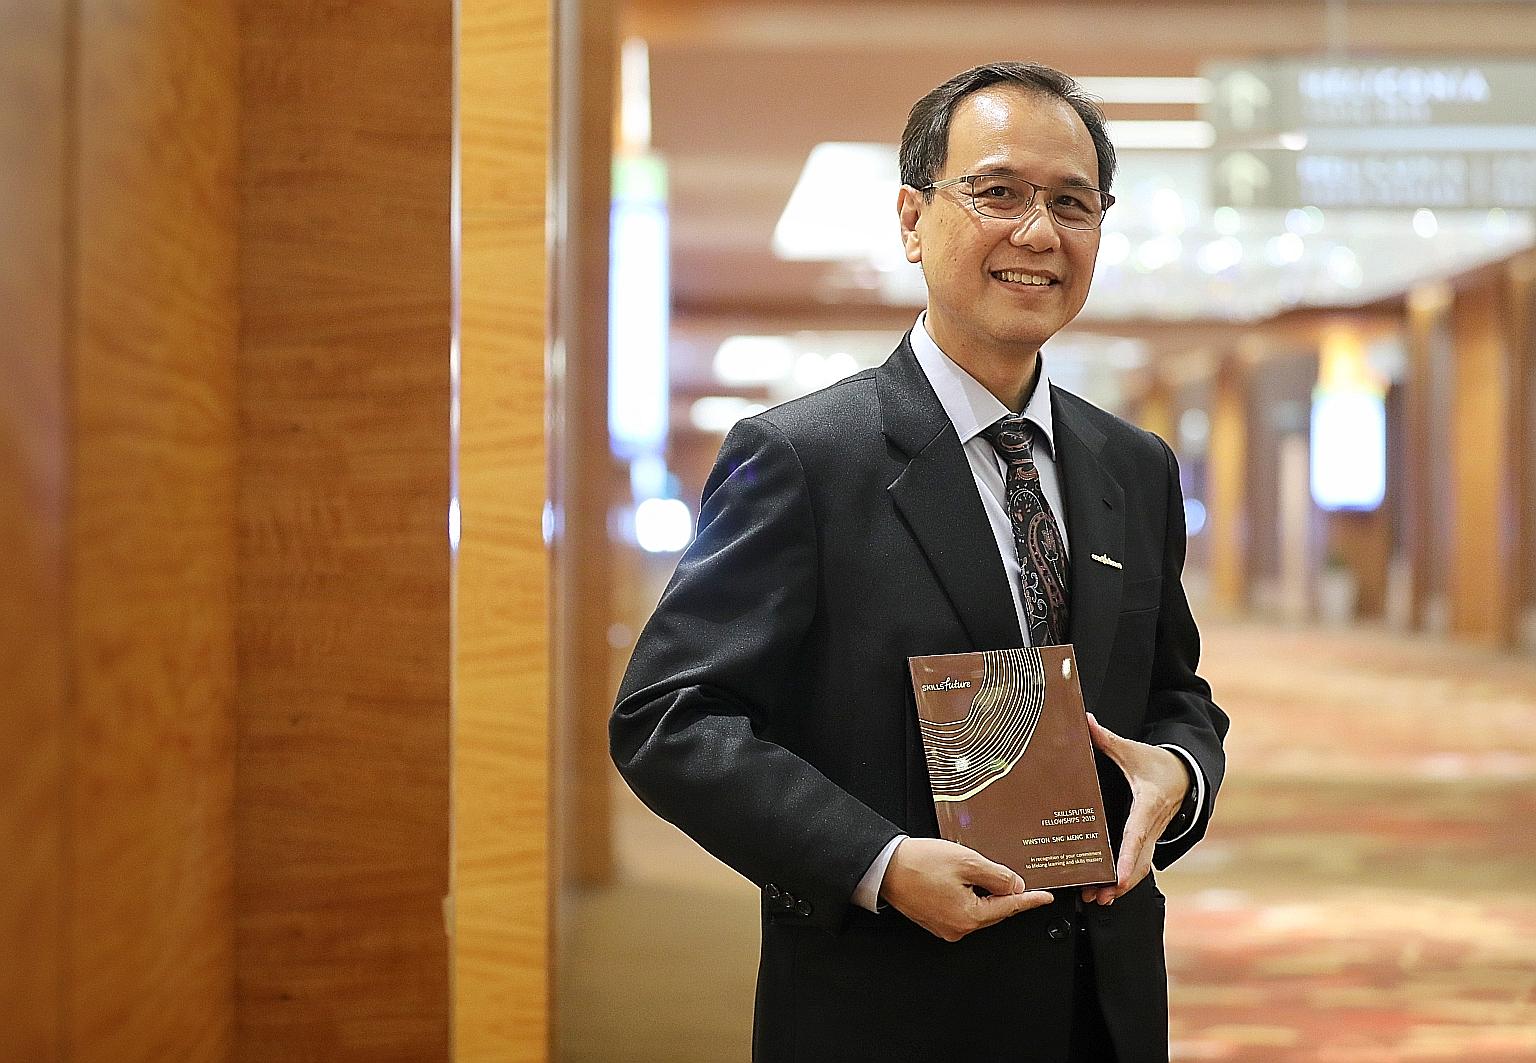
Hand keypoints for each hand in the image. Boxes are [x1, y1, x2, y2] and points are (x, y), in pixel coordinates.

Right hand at [879, 837, 1054, 941]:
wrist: (885, 867)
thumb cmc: (918, 864)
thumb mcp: (967, 862)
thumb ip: (997, 876)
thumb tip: (1015, 886)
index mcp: (968, 916)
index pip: (1009, 907)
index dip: (1030, 900)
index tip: (1044, 898)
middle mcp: (957, 928)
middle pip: (994, 910)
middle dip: (1005, 894)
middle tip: (1012, 876)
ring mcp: (945, 927)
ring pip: (978, 910)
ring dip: (985, 894)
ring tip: (977, 871)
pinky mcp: (935, 921)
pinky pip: (962, 910)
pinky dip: (970, 897)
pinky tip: (964, 881)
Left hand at [1079, 713, 1188, 906]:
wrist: (1187, 774)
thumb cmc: (1158, 763)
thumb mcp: (1133, 751)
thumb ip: (1107, 739)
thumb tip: (1086, 720)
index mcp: (1148, 804)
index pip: (1136, 835)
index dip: (1126, 857)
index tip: (1116, 876)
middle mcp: (1153, 825)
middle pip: (1138, 860)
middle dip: (1120, 881)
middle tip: (1098, 896)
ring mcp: (1154, 836)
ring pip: (1140, 867)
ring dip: (1121, 886)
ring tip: (1098, 899)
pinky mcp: (1150, 841)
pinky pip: (1140, 864)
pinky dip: (1125, 879)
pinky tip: (1108, 890)